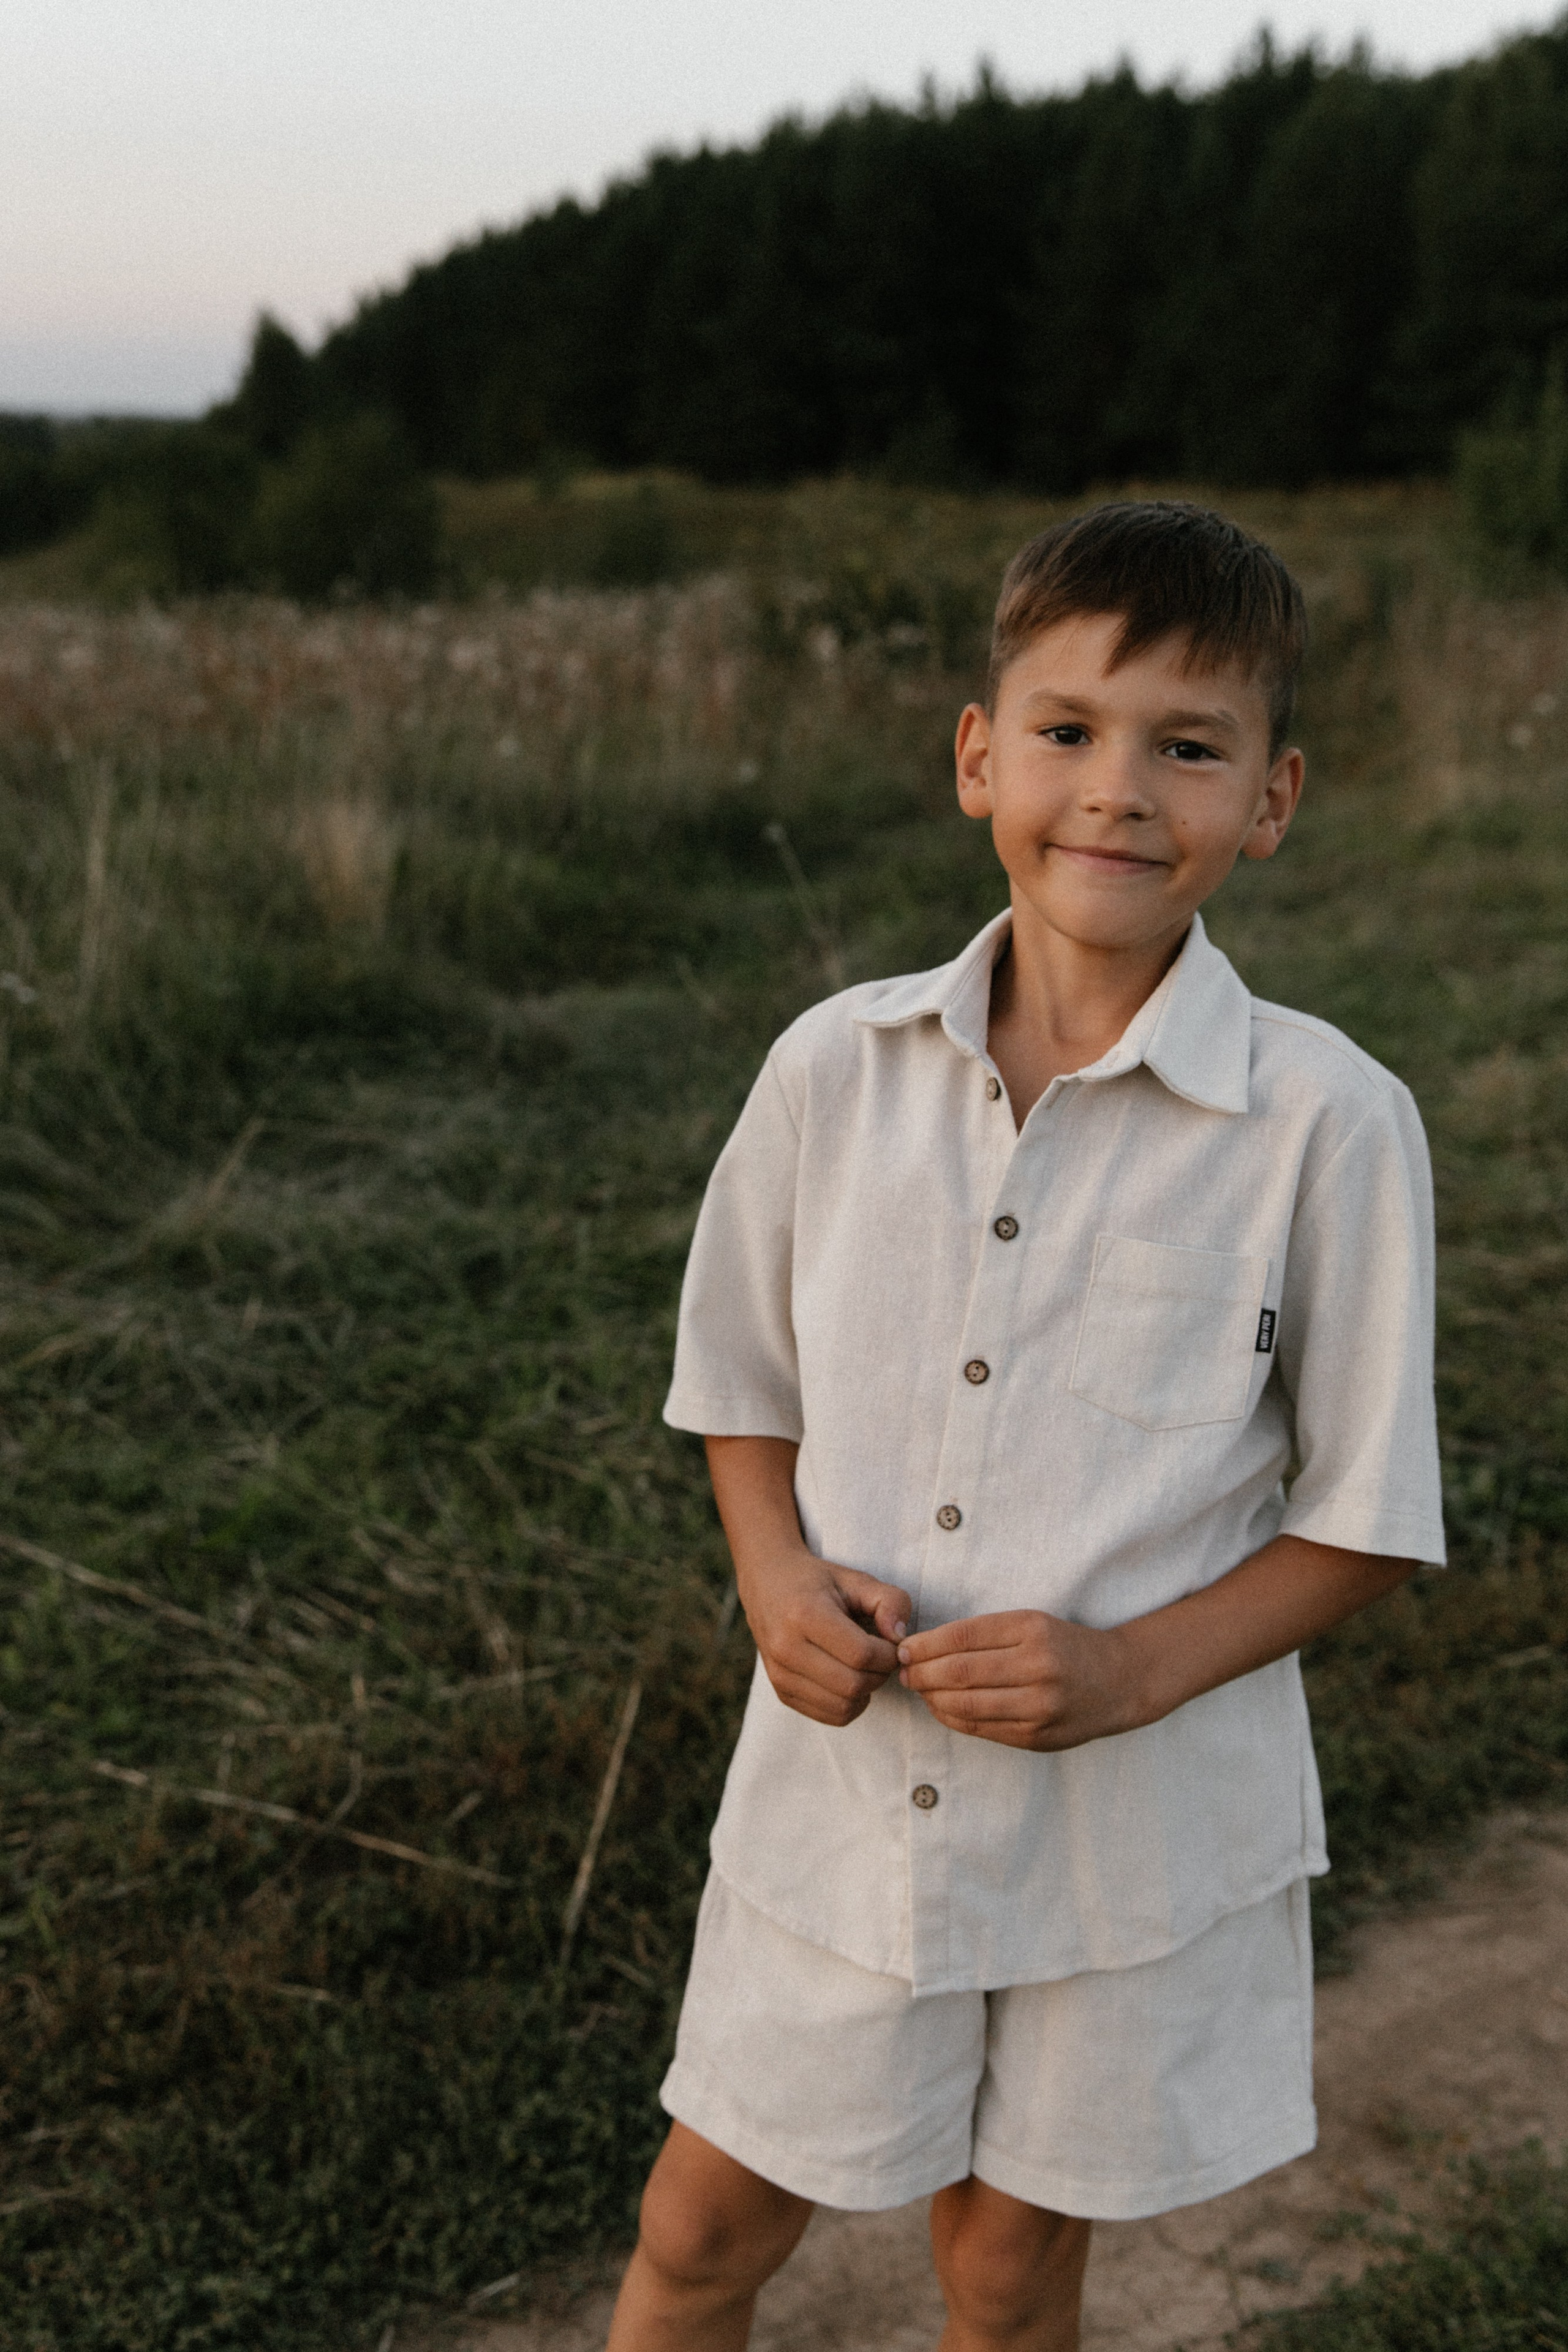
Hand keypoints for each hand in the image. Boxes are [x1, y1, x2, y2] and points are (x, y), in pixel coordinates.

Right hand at [741, 1546, 912, 1729]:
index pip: (861, 1654)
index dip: (888, 1654)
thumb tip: (900, 1639)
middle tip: (882, 1656)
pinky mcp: (782, 1692)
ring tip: (866, 1667)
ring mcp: (780, 1674)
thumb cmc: (816, 1582)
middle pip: (853, 1685)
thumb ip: (889, 1601)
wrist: (766, 1585)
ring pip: (843, 1706)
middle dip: (880, 1674)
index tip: (891, 1642)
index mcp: (804, 1615)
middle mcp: (786, 1648)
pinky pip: (830, 1716)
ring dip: (867, 1691)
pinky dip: (850, 1704)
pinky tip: (849, 1679)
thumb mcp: (856, 1579)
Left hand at [897, 1609, 1146, 1751]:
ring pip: (966, 1704)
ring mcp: (1039, 1707)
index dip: (926, 1644)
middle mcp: (1038, 1667)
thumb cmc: (1065, 1646)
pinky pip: (981, 1728)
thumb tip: (924, 1648)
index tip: (905, 1647)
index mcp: (1034, 1630)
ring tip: (918, 1688)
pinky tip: (940, 1707)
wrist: (1120, 1682)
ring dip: (932, 1697)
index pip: (963, 1636)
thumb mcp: (1032, 1623)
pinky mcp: (1037, 1737)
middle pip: (960, 1672)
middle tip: (903, 1670)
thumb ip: (984, 1634)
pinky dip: (952, 1717)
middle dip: (921, 1672)